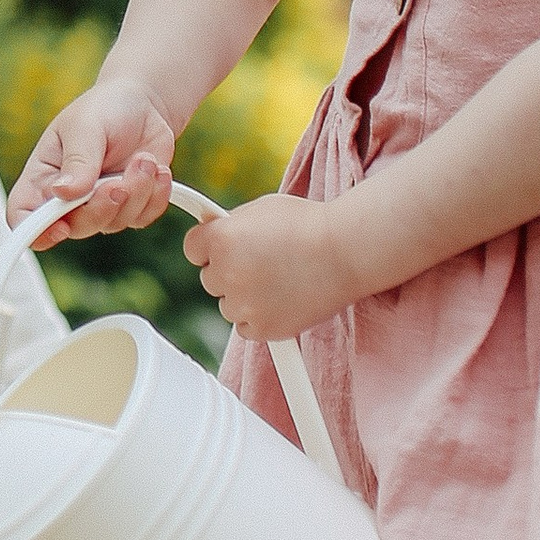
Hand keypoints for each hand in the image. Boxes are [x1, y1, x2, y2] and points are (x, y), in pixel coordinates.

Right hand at [6, 73, 175, 242]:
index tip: (60, 228)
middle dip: (100, 208)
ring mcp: (100, 204)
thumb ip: (77, 160)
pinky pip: (142, 218)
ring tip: (144, 159)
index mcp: (42, 176)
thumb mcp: (85, 126)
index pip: (23, 215)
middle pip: (73, 228)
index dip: (34, 232)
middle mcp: (67, 198)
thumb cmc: (104, 108)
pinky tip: (157, 169)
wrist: (143, 104)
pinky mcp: (131, 207)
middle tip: (118, 182)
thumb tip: (64, 193)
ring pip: (113, 223)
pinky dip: (155, 195)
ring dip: (135, 192)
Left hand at [181, 193, 358, 344]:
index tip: (224, 248)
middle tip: (264, 263)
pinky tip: (284, 299)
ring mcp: (243, 303)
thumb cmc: (309, 225)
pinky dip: (260, 318)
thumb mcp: (261, 210)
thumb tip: (212, 232)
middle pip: (210, 279)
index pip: (192, 249)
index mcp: (221, 238)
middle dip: (230, 272)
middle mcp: (226, 272)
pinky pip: (246, 327)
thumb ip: (231, 225)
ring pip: (228, 305)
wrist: (347, 251)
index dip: (210, 247)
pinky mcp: (262, 329)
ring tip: (281, 280)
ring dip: (246, 296)